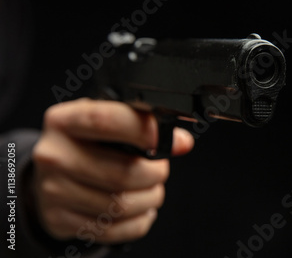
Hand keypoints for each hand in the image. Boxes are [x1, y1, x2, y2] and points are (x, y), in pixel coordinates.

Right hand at [31, 98, 193, 244]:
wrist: (50, 171)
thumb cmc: (87, 142)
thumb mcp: (106, 120)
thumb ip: (141, 123)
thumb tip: (181, 142)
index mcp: (64, 121)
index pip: (107, 121)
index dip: (145, 131)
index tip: (174, 141)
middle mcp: (54, 155)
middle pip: (122, 173)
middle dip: (155, 174)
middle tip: (160, 169)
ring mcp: (53, 191)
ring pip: (120, 206)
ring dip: (150, 199)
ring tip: (152, 189)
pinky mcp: (59, 220)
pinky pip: (113, 230)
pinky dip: (138, 222)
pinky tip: (141, 210)